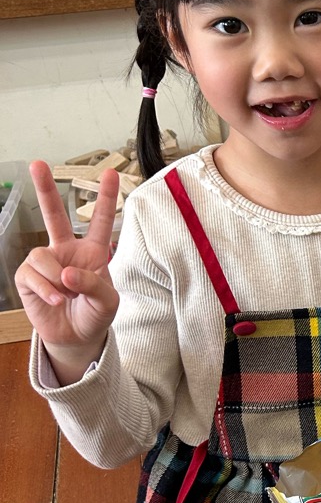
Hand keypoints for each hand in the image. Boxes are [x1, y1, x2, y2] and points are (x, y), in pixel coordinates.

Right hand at [14, 160, 120, 382]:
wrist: (77, 338)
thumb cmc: (95, 315)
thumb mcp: (107, 301)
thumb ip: (94, 284)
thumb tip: (66, 273)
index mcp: (92, 252)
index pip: (100, 221)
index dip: (106, 198)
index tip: (111, 173)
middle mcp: (67, 251)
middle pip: (54, 215)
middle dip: (45, 189)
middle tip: (37, 164)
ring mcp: (46, 263)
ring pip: (42, 255)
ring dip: (56, 278)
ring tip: (65, 295)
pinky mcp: (28, 278)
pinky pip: (32, 275)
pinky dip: (46, 290)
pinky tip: (56, 301)